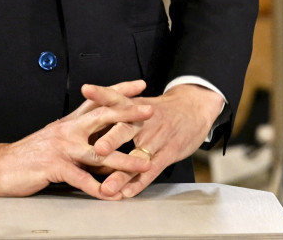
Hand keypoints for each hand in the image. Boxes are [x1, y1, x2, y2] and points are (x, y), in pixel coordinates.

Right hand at [0, 79, 154, 198]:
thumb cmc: (31, 154)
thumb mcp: (58, 138)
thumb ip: (81, 137)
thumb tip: (104, 139)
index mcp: (70, 122)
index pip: (98, 101)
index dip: (119, 90)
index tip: (140, 84)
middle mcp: (68, 130)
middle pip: (103, 117)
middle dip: (128, 114)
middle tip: (150, 111)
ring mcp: (62, 148)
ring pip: (99, 153)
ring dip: (123, 160)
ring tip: (143, 165)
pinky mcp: (54, 167)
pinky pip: (80, 179)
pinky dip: (96, 188)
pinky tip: (110, 194)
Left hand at [95, 83, 225, 198]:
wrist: (195, 107)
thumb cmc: (162, 109)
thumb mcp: (141, 102)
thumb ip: (117, 108)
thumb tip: (87, 111)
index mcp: (135, 106)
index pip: (116, 98)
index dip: (102, 94)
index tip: (86, 90)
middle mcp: (145, 122)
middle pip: (126, 129)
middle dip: (112, 139)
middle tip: (99, 149)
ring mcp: (158, 139)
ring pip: (137, 157)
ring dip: (122, 173)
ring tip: (107, 187)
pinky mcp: (169, 153)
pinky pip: (153, 170)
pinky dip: (139, 183)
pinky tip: (127, 193)